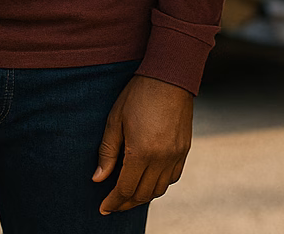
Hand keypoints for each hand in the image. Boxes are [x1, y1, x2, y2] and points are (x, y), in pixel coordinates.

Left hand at [92, 75, 192, 214]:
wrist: (170, 75)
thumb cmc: (139, 94)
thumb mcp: (115, 120)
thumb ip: (107, 152)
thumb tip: (98, 179)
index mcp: (142, 152)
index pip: (126, 189)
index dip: (113, 202)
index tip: (104, 208)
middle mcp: (162, 158)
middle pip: (143, 194)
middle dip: (126, 203)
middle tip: (114, 203)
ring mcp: (176, 155)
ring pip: (159, 189)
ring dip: (143, 195)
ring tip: (130, 193)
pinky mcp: (185, 149)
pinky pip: (173, 177)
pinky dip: (160, 184)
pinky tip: (149, 178)